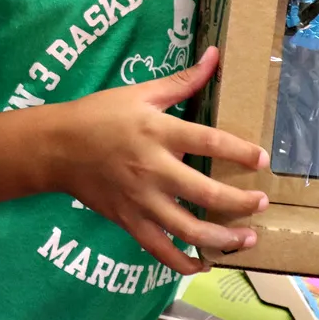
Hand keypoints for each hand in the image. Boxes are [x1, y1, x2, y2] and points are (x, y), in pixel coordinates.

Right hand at [46, 47, 268, 275]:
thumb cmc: (99, 115)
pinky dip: (183, 263)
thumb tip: (216, 56)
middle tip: (262, 204)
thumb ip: (182, 81)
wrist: (56, 147)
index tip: (262, 161)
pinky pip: (160, 250)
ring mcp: (140, 200)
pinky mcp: (128, 221)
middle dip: (240, 203)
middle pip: (205, 193)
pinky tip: (204, 263)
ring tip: (248, 239)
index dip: (240, 152)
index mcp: (158, 132)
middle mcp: (152, 169)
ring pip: (188, 229)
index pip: (209, 142)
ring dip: (223, 238)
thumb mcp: (140, 92)